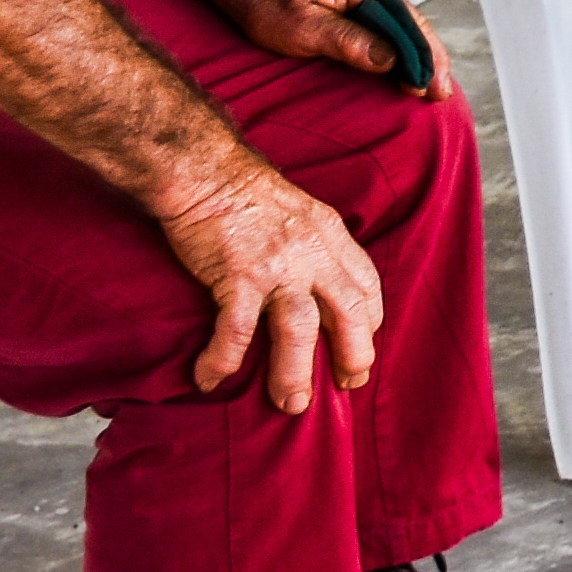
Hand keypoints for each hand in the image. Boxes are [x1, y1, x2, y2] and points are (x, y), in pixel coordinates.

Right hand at [154, 152, 386, 411]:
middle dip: (354, 353)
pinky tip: (209, 379)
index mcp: (330, 234)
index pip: (366, 283)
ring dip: (295, 373)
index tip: (362, 344)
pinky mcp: (237, 276)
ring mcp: (277, 265)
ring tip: (291, 404)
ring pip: (298, 331)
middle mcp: (312, 252)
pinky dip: (223, 360)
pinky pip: (237, 331)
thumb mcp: (299, 208)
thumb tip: (318, 274)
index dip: (369, 319)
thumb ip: (313, 241)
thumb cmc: (243, 188)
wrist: (202, 167)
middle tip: (349, 384)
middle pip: (349, 312)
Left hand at [204, 0, 438, 96]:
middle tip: (441, 93)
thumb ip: (349, 41)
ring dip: (418, 58)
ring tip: (433, 87)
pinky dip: (400, 52)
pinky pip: (386, 31)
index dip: (423, 55)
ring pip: (402, 29)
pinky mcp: (352, 10)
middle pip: (412, 25)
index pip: (406, 22)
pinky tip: (405, 70)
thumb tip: (390, 60)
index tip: (431, 85)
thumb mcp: (304, 27)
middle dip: (430, 59)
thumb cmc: (265, 1)